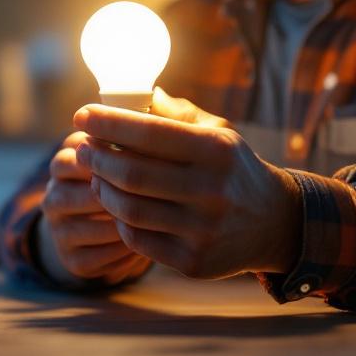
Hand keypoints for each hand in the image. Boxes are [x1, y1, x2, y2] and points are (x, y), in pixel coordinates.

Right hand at [37, 131, 151, 284]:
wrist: (126, 226)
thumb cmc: (142, 175)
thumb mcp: (141, 147)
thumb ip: (148, 122)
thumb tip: (156, 95)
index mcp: (70, 157)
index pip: (80, 151)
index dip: (116, 157)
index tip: (150, 160)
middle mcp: (55, 189)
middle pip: (73, 190)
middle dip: (113, 192)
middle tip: (152, 194)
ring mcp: (59, 226)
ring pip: (82, 226)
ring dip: (118, 224)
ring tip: (153, 221)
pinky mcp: (71, 259)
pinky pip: (93, 258)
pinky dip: (120, 253)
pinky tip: (144, 245)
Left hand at [73, 88, 301, 278]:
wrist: (273, 222)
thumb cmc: (232, 169)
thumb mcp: (218, 133)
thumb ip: (178, 114)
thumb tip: (140, 93)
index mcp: (217, 150)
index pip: (150, 132)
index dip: (108, 123)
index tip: (82, 115)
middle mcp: (212, 190)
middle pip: (132, 173)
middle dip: (96, 157)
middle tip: (82, 148)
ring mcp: (203, 230)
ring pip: (129, 209)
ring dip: (102, 189)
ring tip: (96, 174)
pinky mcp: (194, 262)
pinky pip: (138, 240)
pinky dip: (119, 220)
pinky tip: (116, 205)